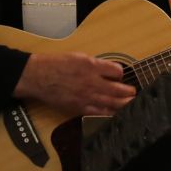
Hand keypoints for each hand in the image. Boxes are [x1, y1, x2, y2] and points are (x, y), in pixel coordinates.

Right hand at [14, 52, 135, 114]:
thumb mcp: (78, 57)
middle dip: (129, 92)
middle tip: (133, 93)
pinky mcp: (79, 107)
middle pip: (118, 90)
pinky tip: (115, 113)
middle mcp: (91, 82)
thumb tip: (109, 69)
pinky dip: (109, 114)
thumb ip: (96, 64)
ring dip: (124, 104)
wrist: (38, 77)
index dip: (120, 73)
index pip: (117, 71)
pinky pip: (98, 113)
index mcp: (92, 66)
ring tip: (131, 103)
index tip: (120, 75)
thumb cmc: (55, 64)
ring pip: (111, 103)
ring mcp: (86, 97)